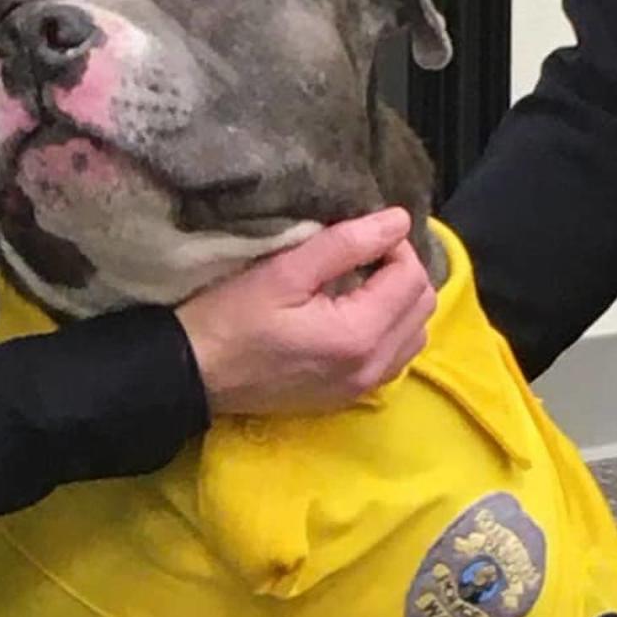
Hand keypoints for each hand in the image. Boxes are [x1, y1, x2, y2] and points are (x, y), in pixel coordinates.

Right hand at [176, 208, 436, 414]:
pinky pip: (394, 358)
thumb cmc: (231, 318)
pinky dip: (388, 331)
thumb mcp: (285, 271)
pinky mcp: (349, 396)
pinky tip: (354, 316)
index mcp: (360, 334)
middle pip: (422, 306)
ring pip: (414, 334)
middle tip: (361, 256)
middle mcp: (373, 367)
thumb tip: (398, 220)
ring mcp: (363, 387)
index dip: (392, 245)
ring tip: (359, 285)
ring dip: (398, 303)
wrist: (194, 375)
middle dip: (400, 272)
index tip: (358, 235)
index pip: (412, 276)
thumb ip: (346, 244)